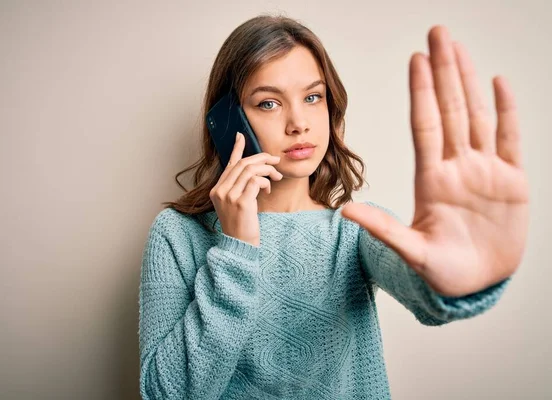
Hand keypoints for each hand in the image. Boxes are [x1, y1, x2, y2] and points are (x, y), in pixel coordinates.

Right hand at [210, 132, 282, 246]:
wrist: (240, 245)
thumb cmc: (242, 225)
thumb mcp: (237, 203)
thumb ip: (240, 187)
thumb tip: (254, 171)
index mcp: (217, 190)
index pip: (229, 164)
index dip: (236, 149)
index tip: (241, 136)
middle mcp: (220, 191)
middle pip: (242, 164)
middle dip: (261, 158)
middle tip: (275, 160)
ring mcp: (229, 196)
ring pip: (250, 170)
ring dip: (267, 170)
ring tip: (276, 177)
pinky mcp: (241, 202)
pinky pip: (256, 181)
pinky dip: (266, 181)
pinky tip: (269, 189)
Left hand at [342, 26, 528, 296]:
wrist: (475, 287)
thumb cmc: (441, 273)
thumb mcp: (410, 251)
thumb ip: (382, 229)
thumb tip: (345, 212)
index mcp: (431, 180)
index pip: (425, 125)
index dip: (422, 92)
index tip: (416, 59)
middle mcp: (457, 168)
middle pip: (450, 110)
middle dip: (444, 72)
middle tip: (438, 33)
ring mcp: (484, 172)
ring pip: (478, 116)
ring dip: (469, 82)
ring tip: (460, 49)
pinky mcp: (511, 183)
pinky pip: (511, 140)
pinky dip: (508, 113)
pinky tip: (499, 84)